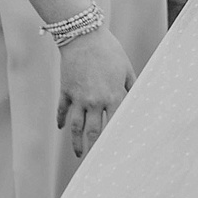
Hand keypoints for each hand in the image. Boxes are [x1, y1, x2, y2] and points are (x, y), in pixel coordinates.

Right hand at [57, 28, 135, 157]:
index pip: (115, 125)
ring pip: (75, 126)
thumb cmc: (109, 51)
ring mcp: (78, 97)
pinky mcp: (65, 91)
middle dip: (93, 149)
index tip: (115, 153)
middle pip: (93, 132)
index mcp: (113, 96)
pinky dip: (61, 121)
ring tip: (78, 153)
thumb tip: (137, 101)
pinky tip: (61, 129)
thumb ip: (131, 87)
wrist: (83, 36)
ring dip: (76, 141)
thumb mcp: (126, 69)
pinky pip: (62, 110)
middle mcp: (95, 101)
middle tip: (93, 162)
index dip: (114, 141)